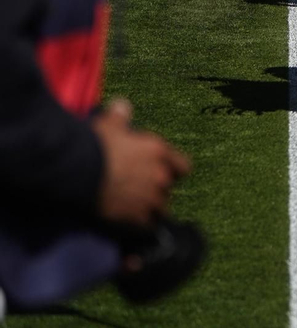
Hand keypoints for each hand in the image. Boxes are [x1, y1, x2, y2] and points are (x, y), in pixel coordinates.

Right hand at [93, 99, 189, 227]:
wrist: (78, 171)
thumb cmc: (94, 144)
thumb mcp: (108, 124)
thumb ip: (120, 115)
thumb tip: (122, 105)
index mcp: (159, 152)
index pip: (183, 166)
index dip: (172, 170)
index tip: (162, 172)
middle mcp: (160, 176)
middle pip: (168, 188)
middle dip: (156, 189)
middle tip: (138, 189)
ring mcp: (150, 199)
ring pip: (160, 209)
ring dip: (150, 209)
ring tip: (134, 208)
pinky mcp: (136, 218)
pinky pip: (146, 226)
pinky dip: (140, 225)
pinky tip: (128, 222)